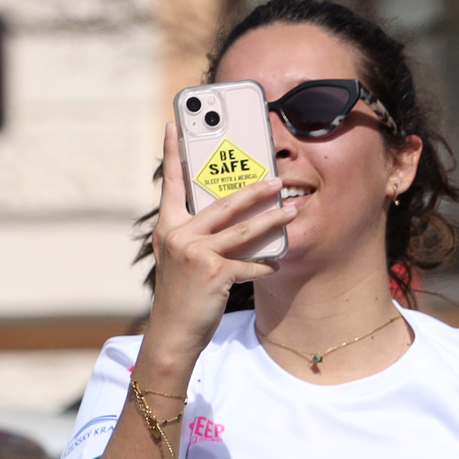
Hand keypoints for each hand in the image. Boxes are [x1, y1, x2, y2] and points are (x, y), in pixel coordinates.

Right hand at [141, 121, 294, 378]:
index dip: (172, 153)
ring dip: (270, 220)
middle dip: (252, 190)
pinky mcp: (212, 273)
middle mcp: (178, 235)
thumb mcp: (181, 261)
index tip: (173, 123)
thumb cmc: (182, 297)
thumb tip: (234, 220)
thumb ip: (199, 237)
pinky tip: (274, 264)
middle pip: (221, 204)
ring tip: (290, 211)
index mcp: (168, 228)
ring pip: (241, 230)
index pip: (171, 184)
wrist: (172, 335)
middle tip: (277, 178)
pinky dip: (262, 265)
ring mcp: (194, 253)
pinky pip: (247, 263)